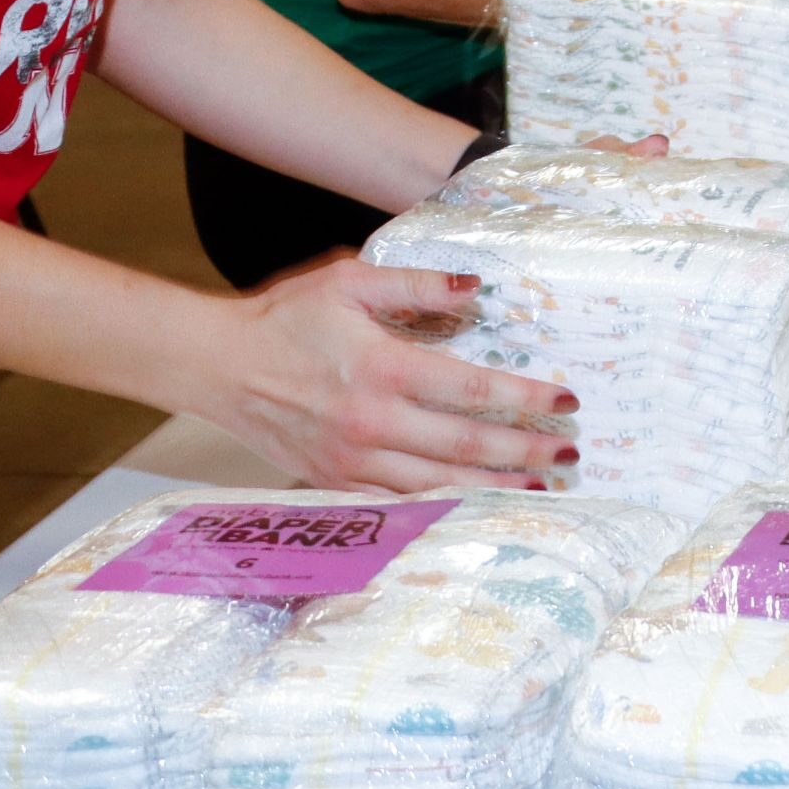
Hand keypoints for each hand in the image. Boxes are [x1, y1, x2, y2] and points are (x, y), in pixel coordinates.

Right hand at [200, 259, 577, 490]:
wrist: (217, 366)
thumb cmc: (284, 318)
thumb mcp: (349, 281)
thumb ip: (416, 285)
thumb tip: (477, 288)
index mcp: (381, 369)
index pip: (472, 389)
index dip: (525, 398)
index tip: (566, 401)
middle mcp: (371, 422)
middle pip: (466, 446)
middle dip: (526, 452)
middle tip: (571, 455)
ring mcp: (351, 460)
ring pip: (439, 485)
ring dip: (495, 489)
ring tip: (541, 490)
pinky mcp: (334, 482)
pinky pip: (400, 503)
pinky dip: (445, 507)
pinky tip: (477, 507)